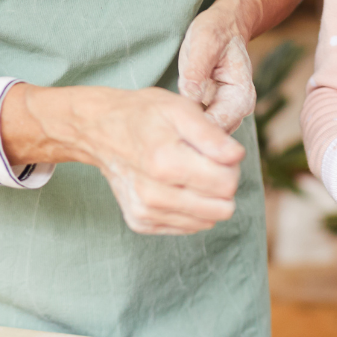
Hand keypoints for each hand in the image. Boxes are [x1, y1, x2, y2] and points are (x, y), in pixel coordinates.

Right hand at [0, 84, 243, 234]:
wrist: (100, 131)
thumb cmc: (143, 115)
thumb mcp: (179, 109)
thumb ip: (211, 135)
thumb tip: (236, 157)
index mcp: (165, 163)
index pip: (226, 185)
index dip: (231, 168)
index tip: (220, 153)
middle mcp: (154, 195)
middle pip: (220, 209)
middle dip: (222, 186)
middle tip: (207, 164)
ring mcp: (146, 213)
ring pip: (206, 222)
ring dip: (206, 199)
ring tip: (189, 174)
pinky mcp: (141, 223)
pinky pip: (187, 227)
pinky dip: (189, 209)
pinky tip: (175, 187)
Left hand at [178, 7, 255, 132]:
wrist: (223, 27)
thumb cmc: (216, 31)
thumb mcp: (205, 42)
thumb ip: (197, 70)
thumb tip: (190, 96)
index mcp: (241, 96)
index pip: (217, 125)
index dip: (194, 128)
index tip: (170, 125)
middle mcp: (238, 111)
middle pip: (213, 136)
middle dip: (189, 134)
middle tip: (164, 130)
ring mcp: (228, 115)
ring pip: (206, 135)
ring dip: (187, 132)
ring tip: (166, 123)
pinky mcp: (215, 113)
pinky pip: (201, 127)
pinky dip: (187, 125)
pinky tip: (172, 119)